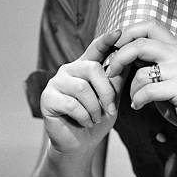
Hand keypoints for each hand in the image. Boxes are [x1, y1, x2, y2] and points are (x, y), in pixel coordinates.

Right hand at [40, 29, 125, 155]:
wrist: (81, 144)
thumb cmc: (97, 118)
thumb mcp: (112, 98)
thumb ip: (117, 79)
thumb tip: (129, 58)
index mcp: (85, 66)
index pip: (96, 47)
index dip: (107, 39)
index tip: (119, 32)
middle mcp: (69, 69)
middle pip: (92, 68)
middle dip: (106, 91)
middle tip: (110, 109)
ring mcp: (56, 82)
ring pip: (82, 88)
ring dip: (95, 107)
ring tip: (96, 118)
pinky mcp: (47, 98)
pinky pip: (71, 103)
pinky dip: (84, 116)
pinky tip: (85, 122)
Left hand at [106, 18, 176, 146]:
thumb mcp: (166, 74)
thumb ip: (149, 61)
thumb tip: (122, 51)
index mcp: (176, 46)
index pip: (150, 25)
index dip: (128, 32)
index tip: (115, 46)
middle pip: (140, 44)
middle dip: (120, 57)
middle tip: (112, 72)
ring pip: (141, 72)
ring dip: (131, 89)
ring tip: (135, 98)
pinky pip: (148, 91)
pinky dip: (138, 100)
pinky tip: (139, 105)